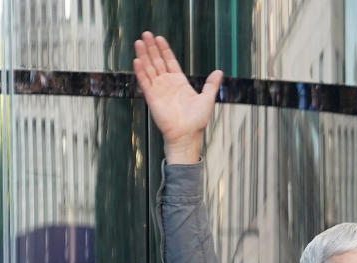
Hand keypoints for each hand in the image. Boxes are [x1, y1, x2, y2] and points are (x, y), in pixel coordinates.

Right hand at [133, 31, 222, 163]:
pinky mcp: (152, 97)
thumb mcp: (207, 99)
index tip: (159, 38)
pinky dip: (141, 71)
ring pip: (149, 68)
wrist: (186, 134)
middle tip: (146, 34)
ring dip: (144, 55)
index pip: (170, 61)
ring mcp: (159, 90)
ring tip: (139, 42)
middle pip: (157, 61)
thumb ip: (211, 85)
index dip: (164, 50)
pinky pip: (145, 81)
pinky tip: (137, 60)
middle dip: (152, 48)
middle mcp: (168, 84)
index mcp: (180, 82)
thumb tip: (219, 72)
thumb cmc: (197, 121)